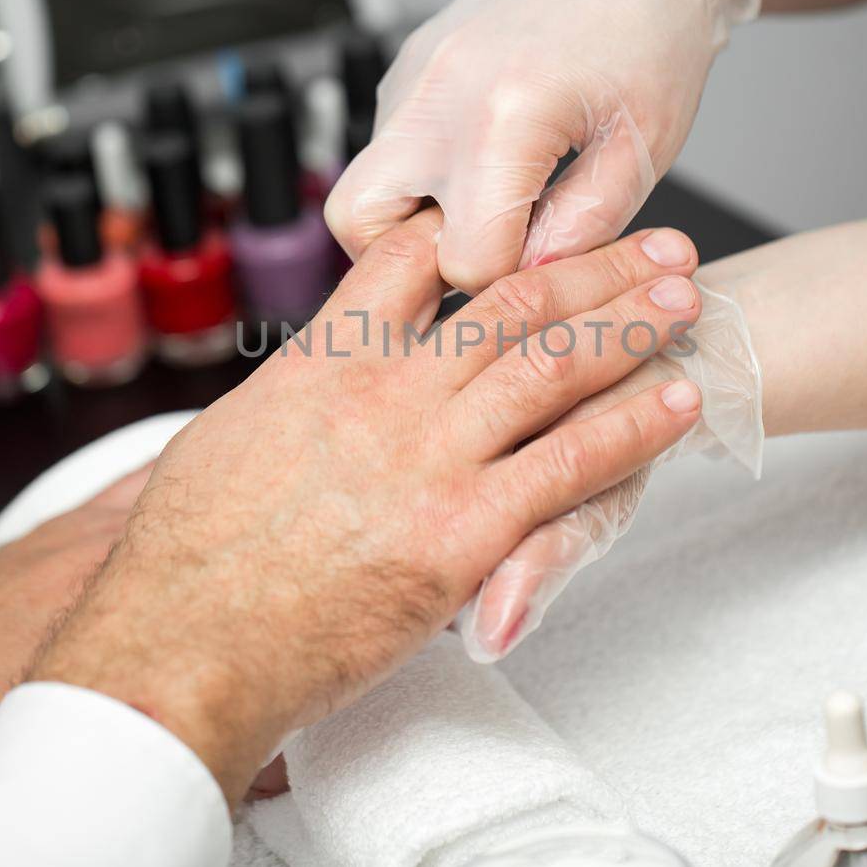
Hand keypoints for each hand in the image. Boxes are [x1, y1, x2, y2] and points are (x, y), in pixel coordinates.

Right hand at [30, 212, 706, 801]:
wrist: (180, 651)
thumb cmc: (184, 565)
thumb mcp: (221, 446)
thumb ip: (286, 403)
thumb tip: (298, 391)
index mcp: (322, 362)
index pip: (410, 259)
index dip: (475, 229)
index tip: (526, 215)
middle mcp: (384, 392)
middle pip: (508, 298)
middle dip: (592, 264)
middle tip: (656, 246)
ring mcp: (427, 459)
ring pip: (551, 365)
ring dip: (630, 327)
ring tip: (686, 303)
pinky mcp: (461, 533)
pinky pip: (568, 464)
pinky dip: (632, 428)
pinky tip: (677, 402)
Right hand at [325, 0, 759, 293]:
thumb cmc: (652, 32)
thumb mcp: (641, 149)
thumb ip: (583, 231)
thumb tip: (531, 281)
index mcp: (505, 118)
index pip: (467, 259)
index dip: (507, 282)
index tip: (542, 264)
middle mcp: (439, 95)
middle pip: (361, 227)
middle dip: (416, 263)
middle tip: (485, 254)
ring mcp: (412, 78)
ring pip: (363, 188)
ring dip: (415, 220)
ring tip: (489, 212)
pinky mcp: (406, 69)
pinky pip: (388, 146)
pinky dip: (424, 177)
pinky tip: (486, 166)